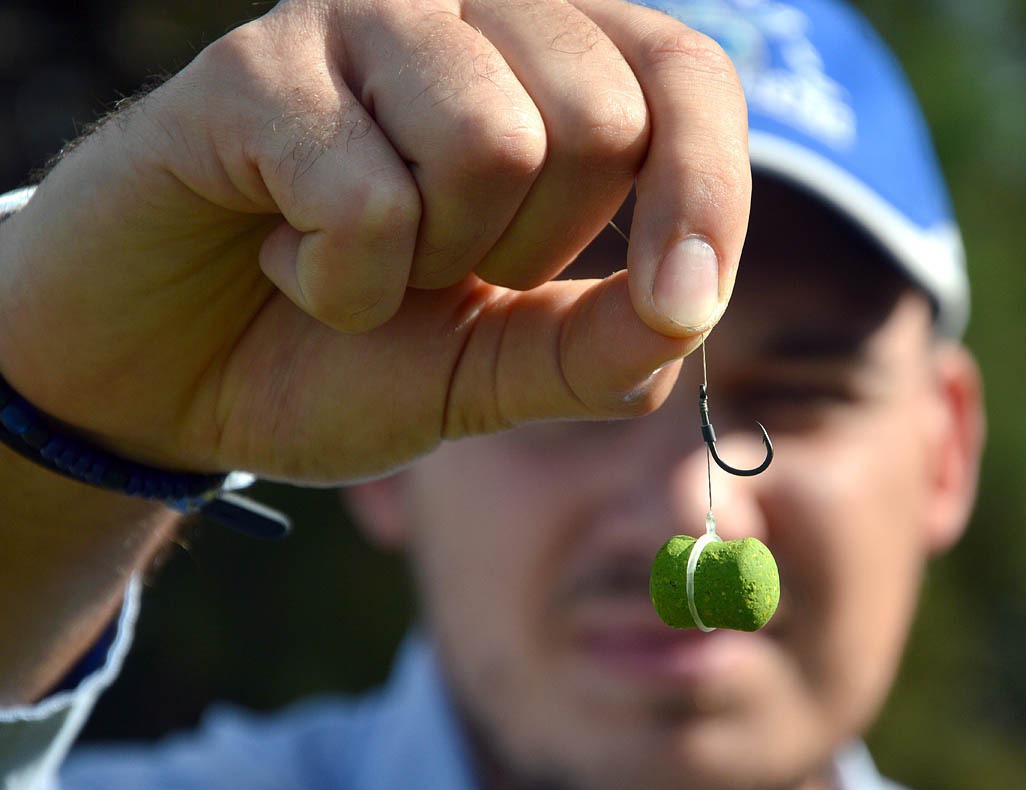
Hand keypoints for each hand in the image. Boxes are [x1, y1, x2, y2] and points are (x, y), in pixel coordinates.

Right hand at [0, 0, 748, 483]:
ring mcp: (355, 24)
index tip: (682, 306)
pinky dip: (338, 282)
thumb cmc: (345, 349)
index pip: (686, 81)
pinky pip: (367, 197)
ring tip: (360, 258)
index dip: (708, 194)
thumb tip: (685, 313)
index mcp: (548, 67)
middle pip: (598, 120)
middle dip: (525, 250)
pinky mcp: (252, 67)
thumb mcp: (494, 370)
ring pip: (491, 140)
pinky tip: (286, 260)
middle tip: (440, 268)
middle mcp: (464, 13)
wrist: (177, 377)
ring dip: (427, 261)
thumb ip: (596, 348)